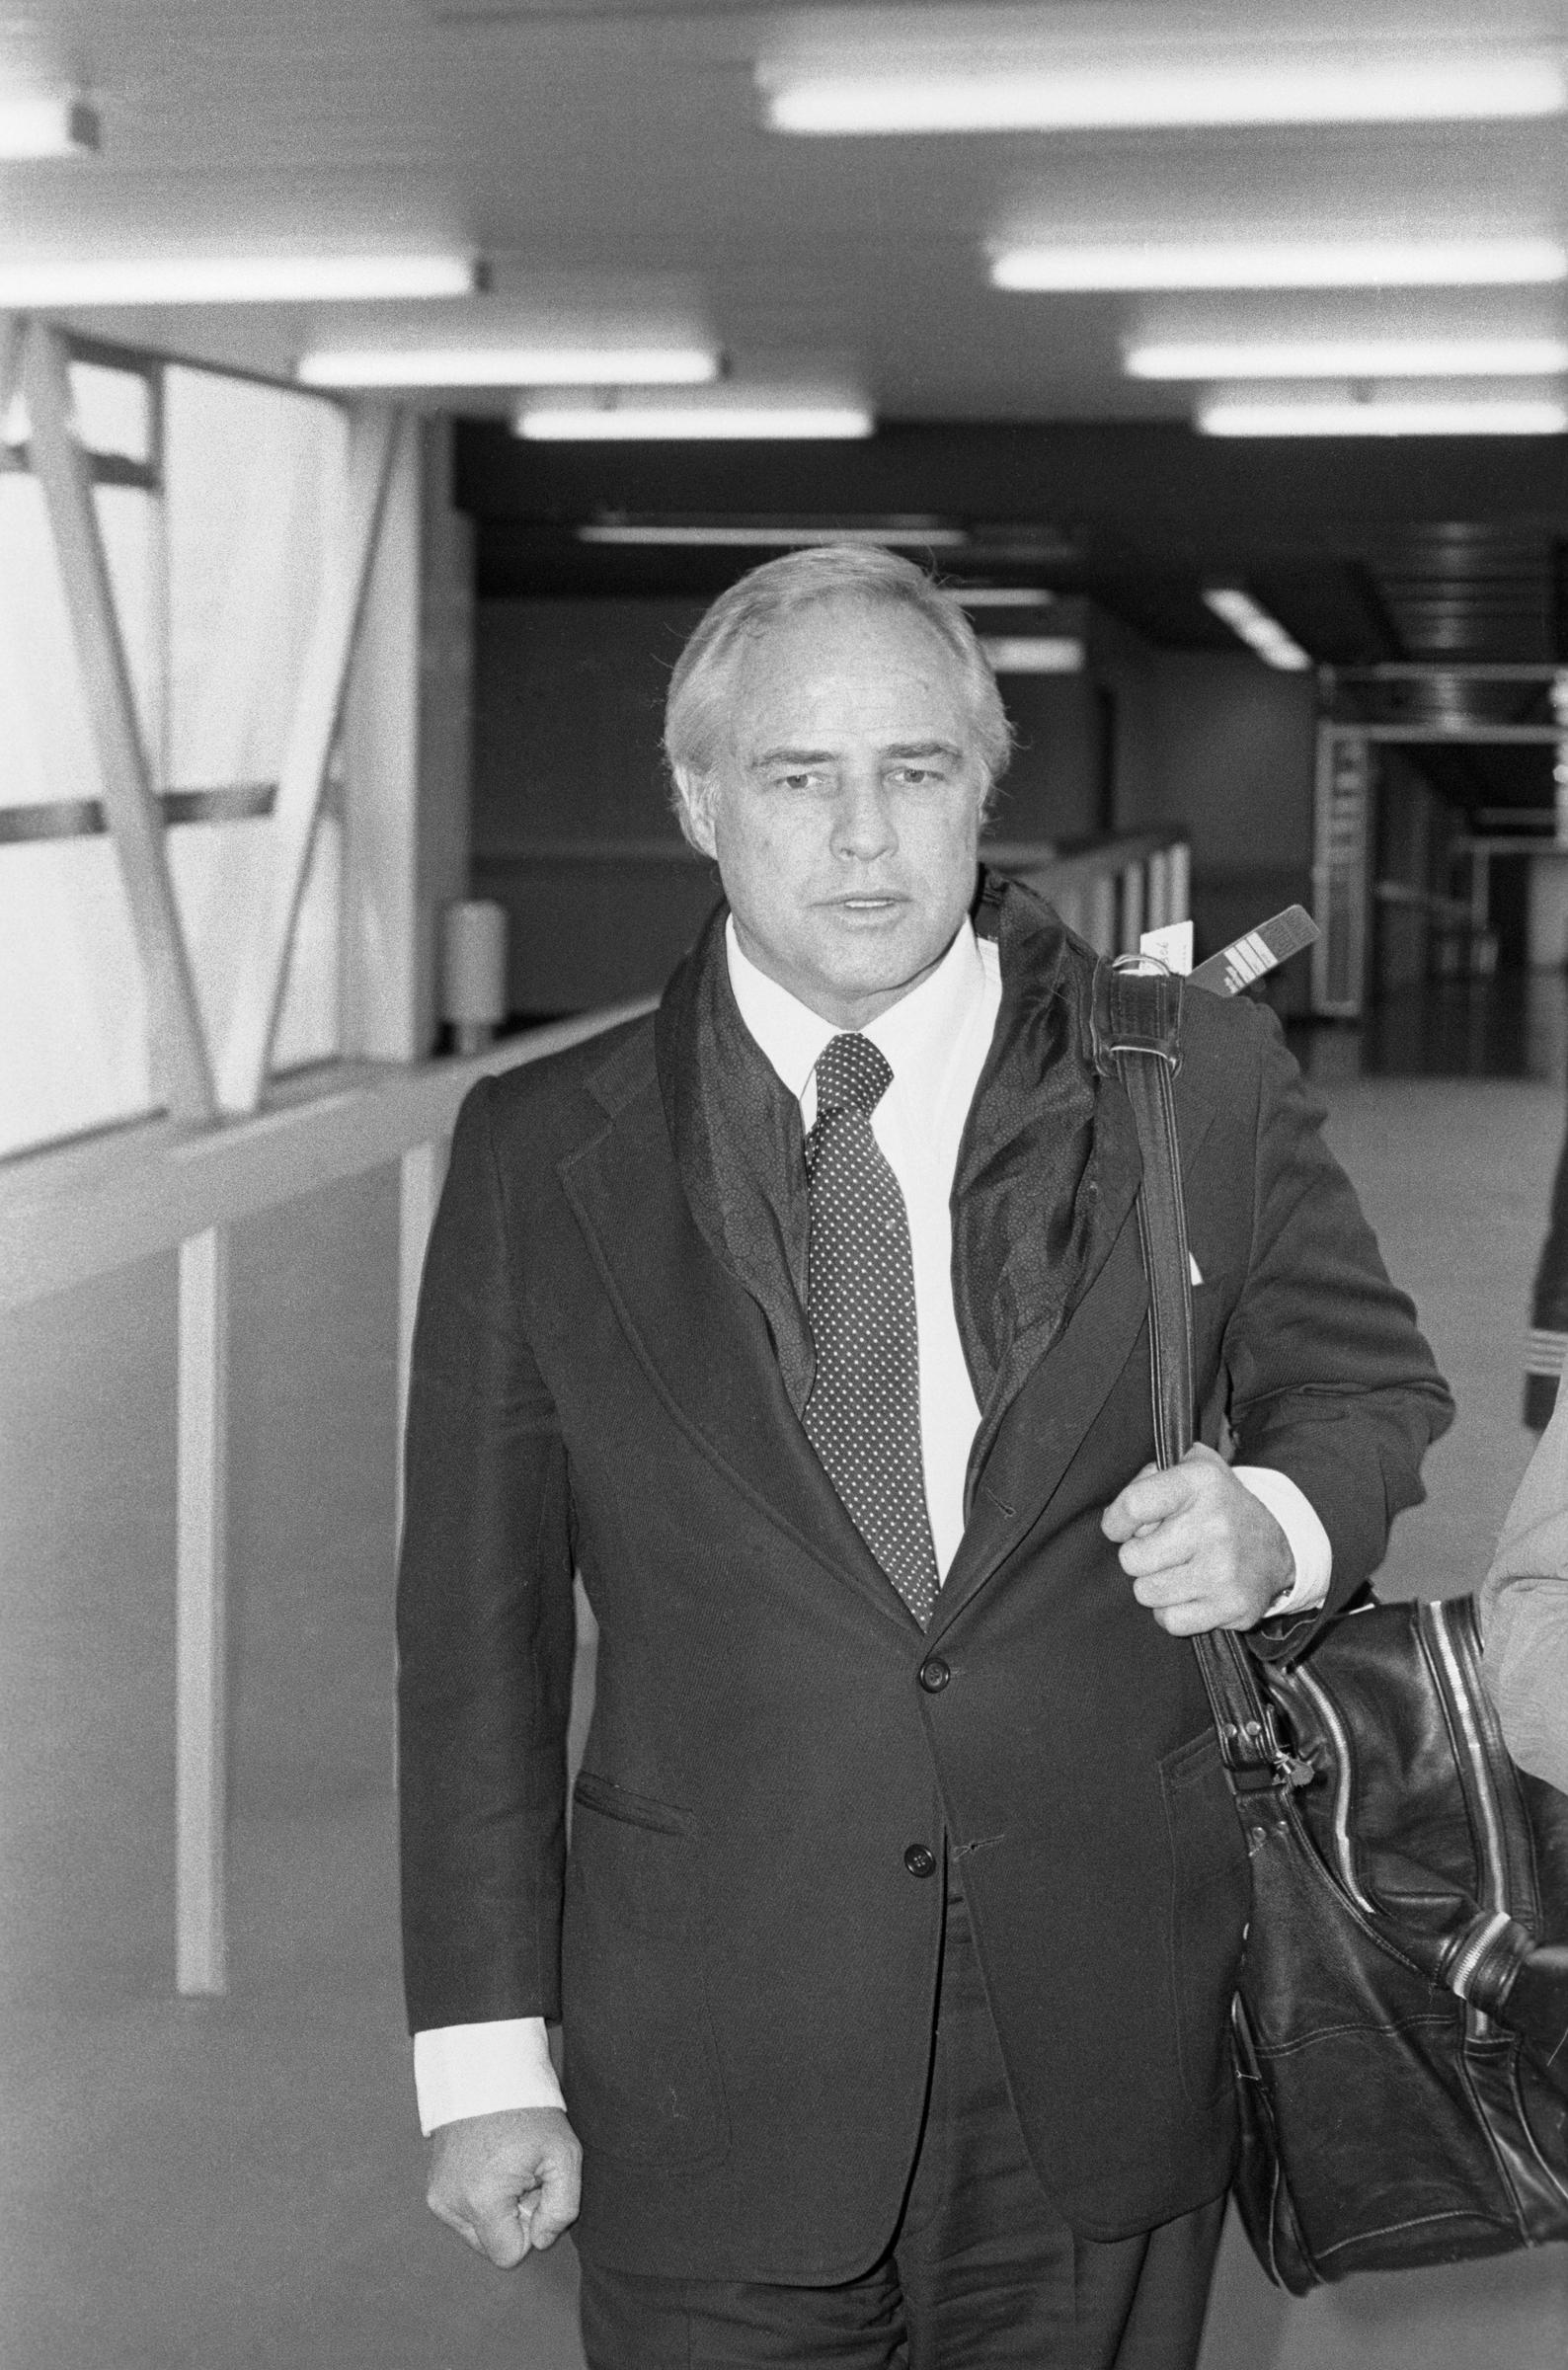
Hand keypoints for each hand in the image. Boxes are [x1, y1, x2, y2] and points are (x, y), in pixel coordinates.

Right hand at [425, 2107, 581, 2266]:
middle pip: (490, 2246)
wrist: (488, 2074)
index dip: (530, 2228)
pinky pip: (463, 2214)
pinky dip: (479, 2199)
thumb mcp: (564, 2155)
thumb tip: (541, 2241)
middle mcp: (451, 2204)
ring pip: (477, 2232)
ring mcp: (437, 2196)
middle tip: (522, 2177)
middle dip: (511, 2221)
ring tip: (505, 2167)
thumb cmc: (530, 2114)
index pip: (509, 2255)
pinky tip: (489, 2165)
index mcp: (482, 2200)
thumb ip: (562, 2209)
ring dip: (495, 2210)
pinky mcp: (432, 2188)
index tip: (534, 2191)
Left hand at [1102, 1443, 1292, 1635]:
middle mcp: (1215, 1523)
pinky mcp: (1232, 1606)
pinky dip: (1172, 1612)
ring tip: (1177, 1571)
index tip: (1121, 1528)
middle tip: (1162, 1551)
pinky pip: (1170, 1620)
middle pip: (1132, 1558)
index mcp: (1201, 1481)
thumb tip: (1116, 1518)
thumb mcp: (1191, 1470)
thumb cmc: (1217, 1508)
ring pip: (1146, 1593)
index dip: (1116, 1522)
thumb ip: (1147, 1479)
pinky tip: (1190, 1594)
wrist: (1277, 1547)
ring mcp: (1225, 1568)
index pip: (1133, 1505)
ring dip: (1154, 1586)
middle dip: (1138, 1557)